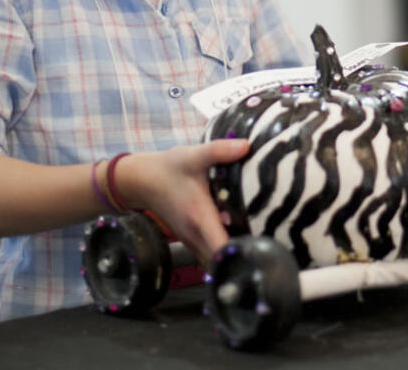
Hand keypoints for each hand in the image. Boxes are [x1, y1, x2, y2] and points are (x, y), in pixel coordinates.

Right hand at [115, 138, 249, 263]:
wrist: (141, 180)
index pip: (220, 249)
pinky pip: (208, 256)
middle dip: (243, 259)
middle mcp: (195, 235)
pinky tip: (238, 242)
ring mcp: (191, 241)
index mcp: (200, 218)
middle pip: (222, 262)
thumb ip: (219, 151)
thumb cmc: (168, 169)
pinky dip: (222, 255)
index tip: (260, 251)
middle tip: (266, 249)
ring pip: (214, 262)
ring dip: (232, 259)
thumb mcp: (193, 156)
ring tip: (255, 247)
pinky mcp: (190, 240)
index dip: (241, 254)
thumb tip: (246, 145)